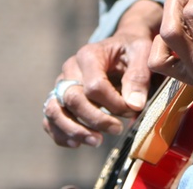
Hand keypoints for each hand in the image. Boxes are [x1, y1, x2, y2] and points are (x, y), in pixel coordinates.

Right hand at [43, 0, 161, 147]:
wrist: (121, 47)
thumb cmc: (131, 50)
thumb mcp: (142, 54)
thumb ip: (139, 77)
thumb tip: (134, 105)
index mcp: (89, 55)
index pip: (94, 86)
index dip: (113, 104)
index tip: (131, 109)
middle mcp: (70, 68)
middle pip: (72, 99)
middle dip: (95, 120)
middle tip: (117, 129)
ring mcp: (61, 84)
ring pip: (54, 110)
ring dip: (74, 130)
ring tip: (96, 141)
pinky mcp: (59, 98)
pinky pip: (50, 119)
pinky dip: (60, 134)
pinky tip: (77, 143)